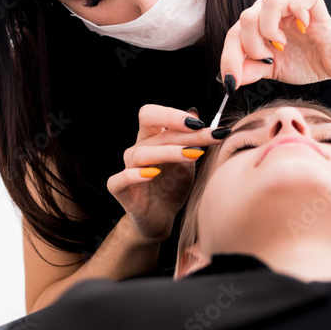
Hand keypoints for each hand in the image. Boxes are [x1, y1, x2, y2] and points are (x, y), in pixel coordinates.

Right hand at [107, 105, 222, 243]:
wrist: (162, 218)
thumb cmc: (174, 185)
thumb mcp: (188, 161)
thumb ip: (191, 139)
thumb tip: (194, 111)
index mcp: (150, 137)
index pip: (153, 114)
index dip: (173, 115)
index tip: (203, 123)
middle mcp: (137, 149)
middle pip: (151, 129)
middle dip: (183, 131)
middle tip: (210, 135)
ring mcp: (127, 168)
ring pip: (141, 153)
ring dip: (169, 151)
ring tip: (194, 154)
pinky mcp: (120, 190)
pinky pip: (121, 179)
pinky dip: (135, 175)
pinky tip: (153, 174)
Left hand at [219, 0, 330, 88]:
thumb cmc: (308, 62)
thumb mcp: (274, 71)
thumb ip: (251, 70)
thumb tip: (228, 78)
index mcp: (260, 24)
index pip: (234, 33)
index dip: (229, 57)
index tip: (232, 81)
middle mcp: (274, 10)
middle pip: (246, 16)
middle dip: (252, 45)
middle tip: (269, 59)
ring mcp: (294, 5)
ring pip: (268, 0)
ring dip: (270, 28)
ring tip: (283, 44)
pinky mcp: (316, 6)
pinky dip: (299, 12)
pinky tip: (303, 30)